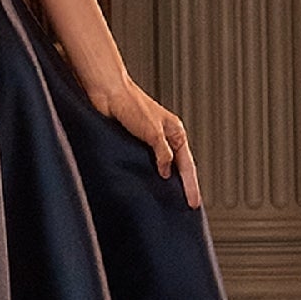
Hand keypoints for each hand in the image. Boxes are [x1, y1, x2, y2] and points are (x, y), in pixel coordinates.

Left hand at [87, 72, 201, 207]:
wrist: (107, 93)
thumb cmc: (131, 103)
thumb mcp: (153, 132)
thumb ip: (162, 153)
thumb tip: (167, 171)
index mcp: (175, 132)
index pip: (187, 165)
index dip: (190, 185)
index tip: (193, 202)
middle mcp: (165, 137)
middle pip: (178, 167)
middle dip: (182, 186)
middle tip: (185, 205)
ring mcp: (150, 141)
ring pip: (162, 167)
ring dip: (164, 182)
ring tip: (167, 201)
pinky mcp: (134, 143)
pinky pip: (145, 164)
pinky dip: (148, 176)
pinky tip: (146, 186)